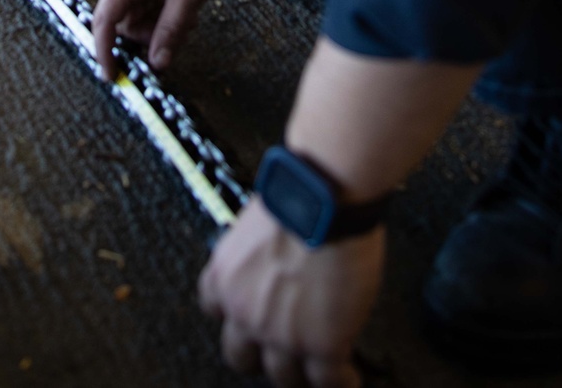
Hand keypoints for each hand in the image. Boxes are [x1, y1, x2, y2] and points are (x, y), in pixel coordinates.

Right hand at [91, 0, 238, 78]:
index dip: (104, 50)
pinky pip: (148, 2)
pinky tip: (186, 10)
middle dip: (148, 36)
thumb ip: (170, 31)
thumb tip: (157, 62)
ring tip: (189, 20)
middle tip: (177, 39)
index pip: (105, 19)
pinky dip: (164, 12)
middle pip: (124, 20)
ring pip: (139, 13)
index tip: (112, 75)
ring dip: (160, 25)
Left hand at [199, 197, 384, 386]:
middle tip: (278, 351)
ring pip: (283, 376)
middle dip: (259, 355)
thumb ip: (259, 253)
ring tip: (317, 372)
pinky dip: (339, 381)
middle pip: (240, 355)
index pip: (214, 307)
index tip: (248, 317)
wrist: (325, 196)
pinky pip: (327, 380)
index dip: (234, 314)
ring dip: (300, 373)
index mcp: (226, 274)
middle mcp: (245, 309)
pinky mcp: (322, 344)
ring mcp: (282, 333)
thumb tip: (276, 255)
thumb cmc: (297, 192)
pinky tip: (347, 376)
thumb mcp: (257, 223)